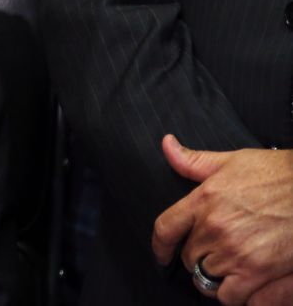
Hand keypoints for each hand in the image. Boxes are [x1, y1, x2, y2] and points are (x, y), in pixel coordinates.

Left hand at [152, 134, 292, 303]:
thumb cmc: (277, 174)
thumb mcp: (232, 161)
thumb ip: (194, 161)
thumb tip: (167, 145)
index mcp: (204, 200)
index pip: (165, 229)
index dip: (159, 247)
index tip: (161, 254)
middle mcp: (215, 228)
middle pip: (187, 257)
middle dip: (197, 256)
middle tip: (212, 253)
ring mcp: (235, 252)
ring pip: (206, 277)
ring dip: (214, 275)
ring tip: (225, 269)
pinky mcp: (258, 271)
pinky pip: (230, 296)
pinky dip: (232, 294)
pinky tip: (239, 283)